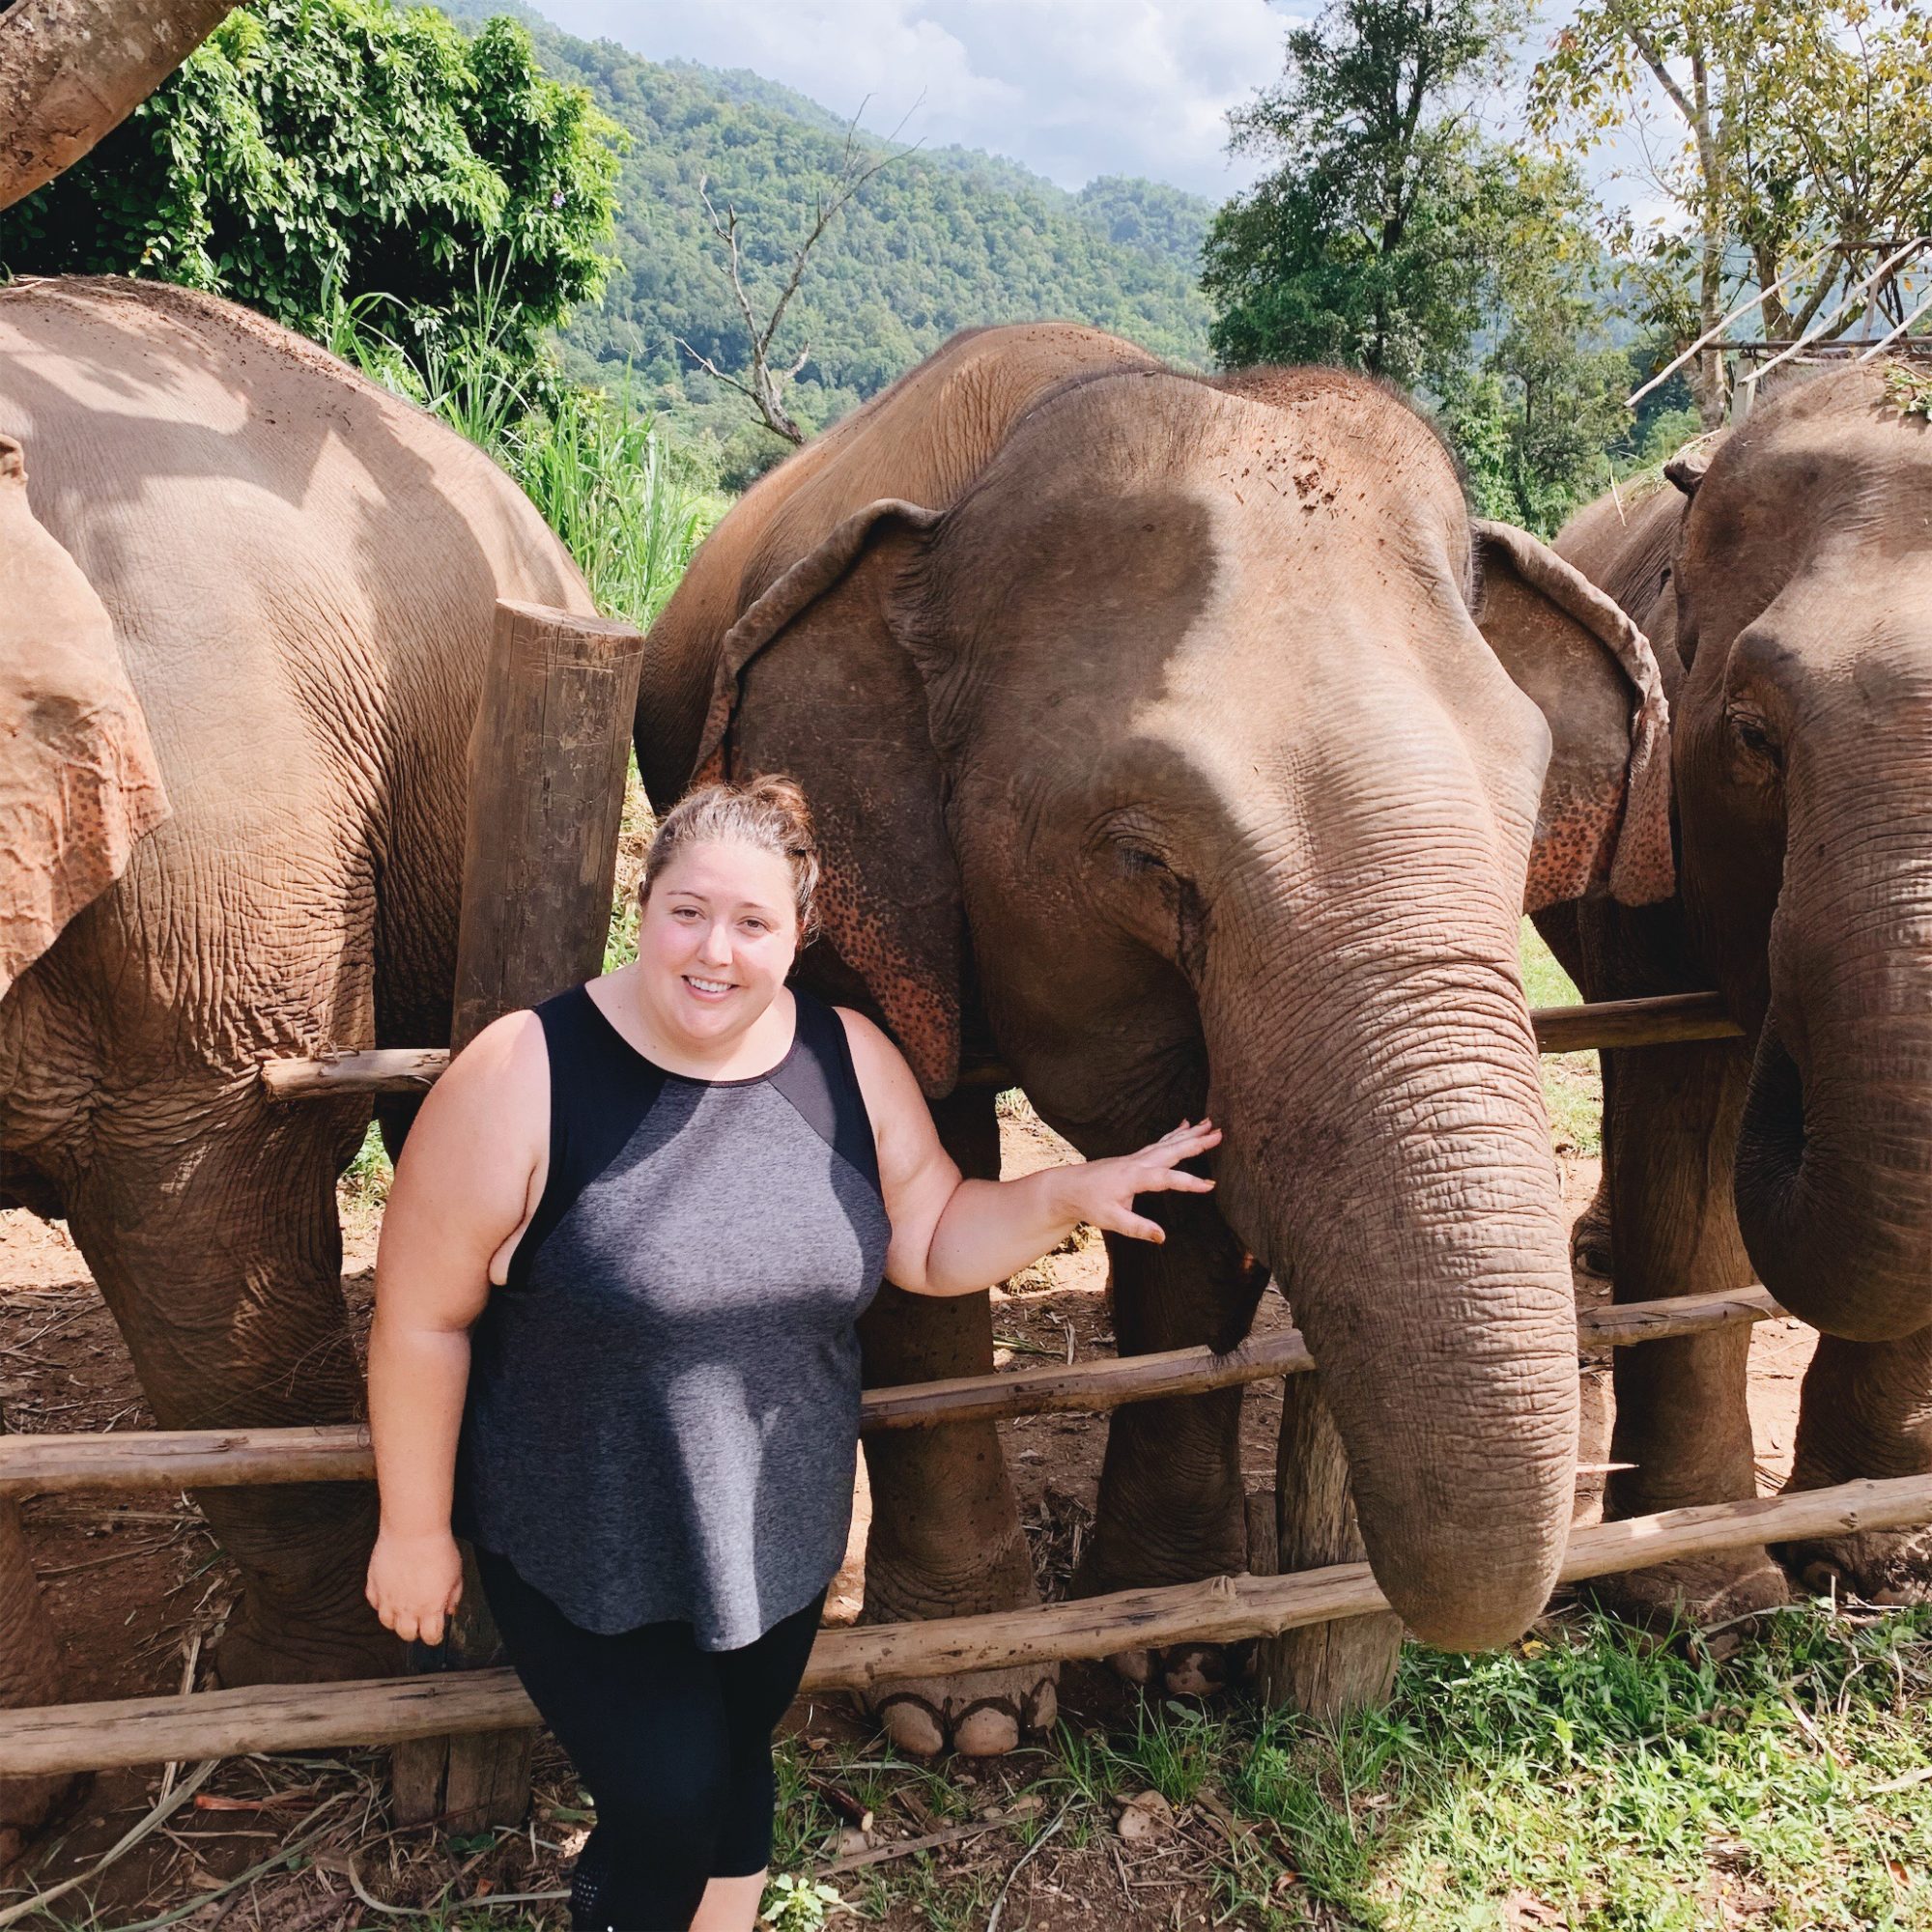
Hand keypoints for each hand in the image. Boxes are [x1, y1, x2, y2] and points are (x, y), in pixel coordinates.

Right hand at [365, 1526, 463, 1645]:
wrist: (413, 1530)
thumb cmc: (437, 1549)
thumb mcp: (456, 1574)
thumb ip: (453, 1596)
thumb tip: (448, 1610)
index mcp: (430, 1608)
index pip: (430, 1637)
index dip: (434, 1636)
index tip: (436, 1631)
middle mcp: (407, 1608)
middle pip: (407, 1634)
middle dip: (415, 1631)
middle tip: (419, 1620)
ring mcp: (388, 1599)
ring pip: (387, 1622)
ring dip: (396, 1619)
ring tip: (404, 1608)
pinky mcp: (374, 1586)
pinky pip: (375, 1603)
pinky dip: (382, 1602)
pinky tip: (390, 1593)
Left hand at [1062, 1118, 1221, 1243]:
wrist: (1068, 1187)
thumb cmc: (1089, 1203)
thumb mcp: (1111, 1220)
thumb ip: (1138, 1228)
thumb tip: (1162, 1237)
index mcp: (1133, 1177)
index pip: (1166, 1179)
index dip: (1189, 1182)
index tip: (1211, 1185)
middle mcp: (1137, 1163)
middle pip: (1171, 1150)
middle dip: (1196, 1142)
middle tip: (1220, 1133)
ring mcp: (1136, 1158)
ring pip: (1167, 1143)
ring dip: (1190, 1134)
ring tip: (1210, 1124)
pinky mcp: (1135, 1158)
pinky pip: (1160, 1143)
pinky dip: (1174, 1134)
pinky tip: (1185, 1125)